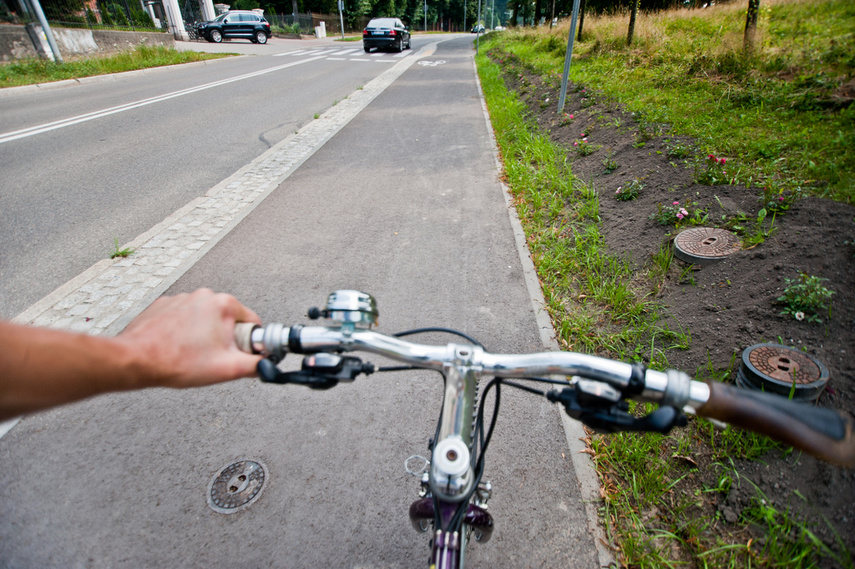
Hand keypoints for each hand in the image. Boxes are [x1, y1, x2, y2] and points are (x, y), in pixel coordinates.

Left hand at [116, 289, 261, 388]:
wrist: (136, 359)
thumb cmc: (177, 361)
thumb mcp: (228, 369)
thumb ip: (256, 365)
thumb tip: (268, 364)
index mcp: (223, 304)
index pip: (252, 322)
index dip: (248, 343)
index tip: (234, 355)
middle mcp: (203, 295)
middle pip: (228, 320)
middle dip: (224, 339)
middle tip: (210, 358)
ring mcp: (182, 298)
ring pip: (205, 320)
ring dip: (203, 335)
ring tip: (190, 354)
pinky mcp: (164, 305)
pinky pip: (184, 318)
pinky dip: (184, 332)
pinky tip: (177, 347)